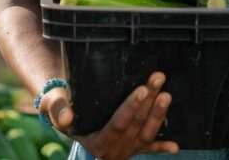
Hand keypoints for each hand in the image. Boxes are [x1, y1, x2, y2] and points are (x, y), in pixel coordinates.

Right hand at [40, 72, 178, 159]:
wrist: (65, 116)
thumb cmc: (59, 107)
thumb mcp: (52, 105)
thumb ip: (57, 109)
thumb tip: (66, 118)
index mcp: (96, 142)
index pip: (117, 124)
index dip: (131, 108)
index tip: (143, 89)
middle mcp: (113, 150)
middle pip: (136, 125)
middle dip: (150, 102)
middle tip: (158, 78)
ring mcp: (125, 150)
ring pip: (146, 133)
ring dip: (159, 115)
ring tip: (167, 94)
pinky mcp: (131, 147)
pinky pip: (149, 149)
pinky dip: (162, 147)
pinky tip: (176, 146)